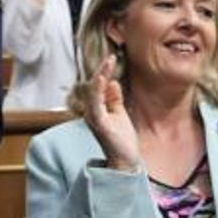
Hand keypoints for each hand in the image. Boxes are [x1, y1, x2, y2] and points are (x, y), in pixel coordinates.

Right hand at [82, 54, 141, 169]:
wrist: (126, 161)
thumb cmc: (122, 139)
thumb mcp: (119, 114)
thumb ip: (114, 99)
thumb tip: (113, 82)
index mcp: (97, 109)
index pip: (97, 86)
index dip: (103, 71)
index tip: (112, 58)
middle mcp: (92, 112)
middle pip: (93, 86)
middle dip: (102, 70)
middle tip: (111, 57)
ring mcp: (94, 118)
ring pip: (93, 93)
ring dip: (100, 77)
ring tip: (107, 64)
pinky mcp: (100, 124)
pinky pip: (96, 104)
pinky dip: (98, 91)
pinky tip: (104, 79)